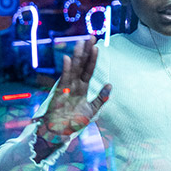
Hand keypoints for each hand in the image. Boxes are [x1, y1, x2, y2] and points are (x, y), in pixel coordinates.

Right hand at [33, 37, 110, 159]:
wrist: (59, 133)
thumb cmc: (73, 122)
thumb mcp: (92, 110)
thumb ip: (101, 98)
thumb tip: (110, 85)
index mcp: (82, 88)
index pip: (89, 69)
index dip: (93, 58)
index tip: (97, 46)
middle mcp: (75, 85)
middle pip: (82, 65)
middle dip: (86, 51)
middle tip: (91, 37)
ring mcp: (67, 87)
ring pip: (74, 68)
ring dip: (78, 55)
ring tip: (82, 42)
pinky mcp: (59, 93)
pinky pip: (64, 79)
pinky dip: (66, 69)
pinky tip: (69, 59)